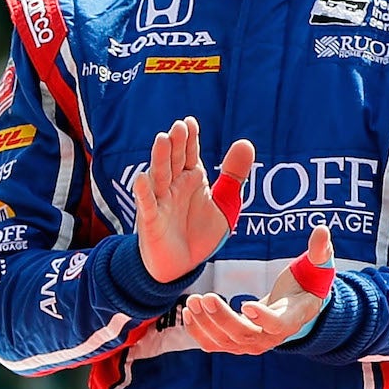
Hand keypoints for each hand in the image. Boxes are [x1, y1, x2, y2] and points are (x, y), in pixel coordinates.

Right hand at [134, 116, 252, 284]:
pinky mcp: (152, 221)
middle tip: (179, 127)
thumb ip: (233, 175)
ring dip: (160, 159)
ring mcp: (161, 202)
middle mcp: (173, 186)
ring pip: (159, 177)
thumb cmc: (198, 231)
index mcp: (190, 179)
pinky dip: (145, 193)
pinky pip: (148, 205)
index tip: (190, 122)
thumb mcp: (224, 204)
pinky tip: (142, 179)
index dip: (190, 139)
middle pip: (174, 161)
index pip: (189, 154)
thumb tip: (246, 143)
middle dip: (176, 144)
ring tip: (162, 140)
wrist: (180, 266)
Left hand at [181, 225, 334, 355]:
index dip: (263, 319)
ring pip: (226, 342)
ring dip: (207, 323)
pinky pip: (214, 344)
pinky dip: (199, 332)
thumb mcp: (318, 268)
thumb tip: (322, 231)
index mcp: (292, 319)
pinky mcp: (235, 343)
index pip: (278, 326)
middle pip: (245, 335)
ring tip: (193, 301)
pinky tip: (189, 312)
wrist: (294, 307)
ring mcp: (252, 344)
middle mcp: (271, 338)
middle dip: (223, 318)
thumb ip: (320, 252)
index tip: (246, 304)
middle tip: (207, 296)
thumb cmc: (307, 284)